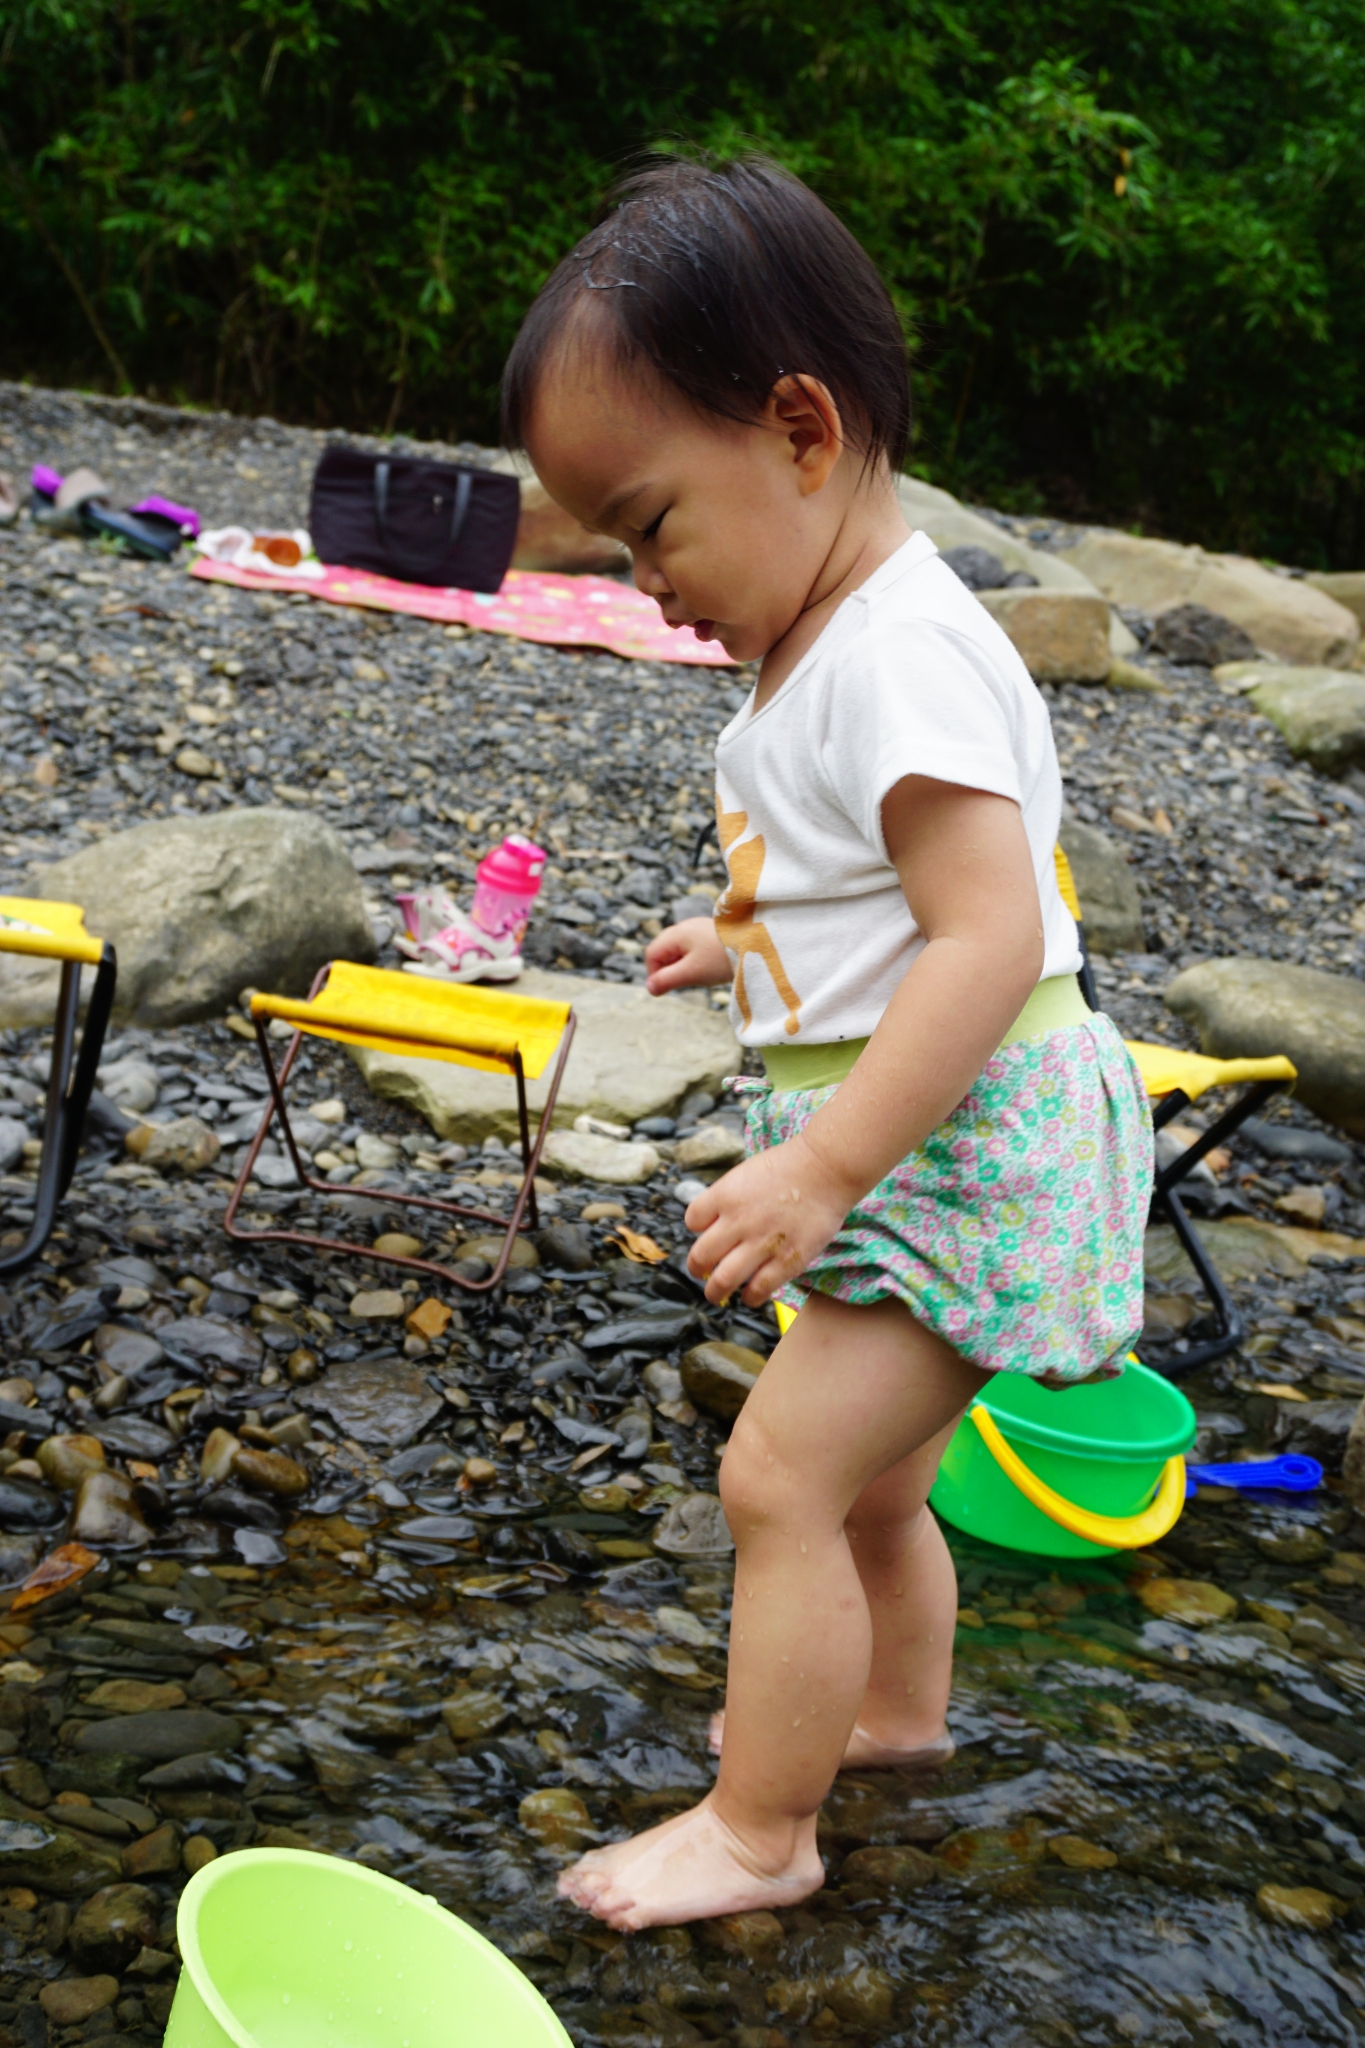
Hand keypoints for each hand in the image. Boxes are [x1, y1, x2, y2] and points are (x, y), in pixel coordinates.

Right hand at [645, 916, 731, 995]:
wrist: (756, 944)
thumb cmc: (722, 958)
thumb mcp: (691, 972)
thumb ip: (667, 980)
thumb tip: (649, 988)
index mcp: (677, 934)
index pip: (652, 954)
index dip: (653, 973)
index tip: (665, 989)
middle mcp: (685, 927)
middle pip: (664, 950)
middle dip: (666, 969)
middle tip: (680, 984)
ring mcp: (699, 929)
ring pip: (679, 949)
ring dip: (681, 965)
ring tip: (697, 976)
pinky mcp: (712, 934)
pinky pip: (694, 948)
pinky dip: (694, 960)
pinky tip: (709, 968)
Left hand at [684, 1131, 854, 1305]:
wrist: (827, 1169)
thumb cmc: (789, 1167)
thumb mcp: (746, 1173)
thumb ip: (728, 1198)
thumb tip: (714, 1223)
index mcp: (725, 1195)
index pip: (692, 1220)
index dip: (696, 1230)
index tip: (705, 1234)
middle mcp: (738, 1221)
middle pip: (701, 1255)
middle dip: (697, 1268)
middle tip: (700, 1271)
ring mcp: (762, 1243)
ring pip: (723, 1279)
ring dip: (715, 1290)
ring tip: (716, 1293)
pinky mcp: (787, 1260)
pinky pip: (758, 1289)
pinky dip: (749, 1297)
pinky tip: (749, 1295)